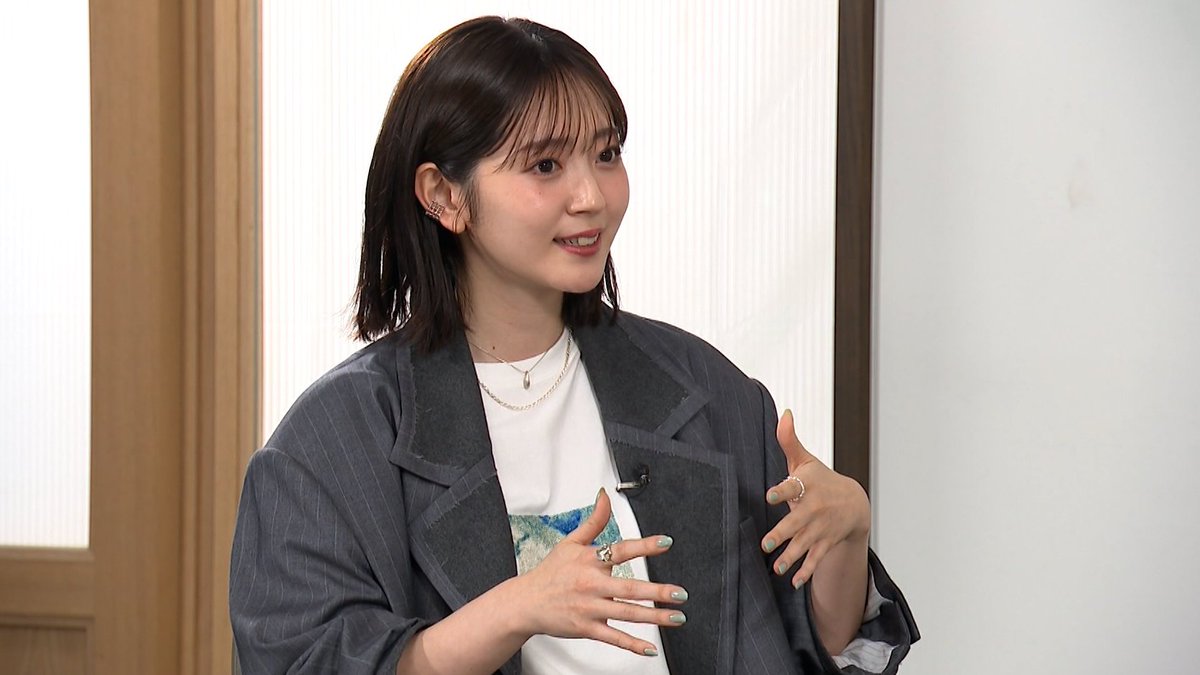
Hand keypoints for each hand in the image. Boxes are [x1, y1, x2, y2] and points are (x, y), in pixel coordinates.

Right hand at [513, 488, 687, 656]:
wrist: (525, 603)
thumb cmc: (550, 573)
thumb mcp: (570, 542)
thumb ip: (594, 520)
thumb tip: (605, 496)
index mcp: (590, 561)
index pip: (621, 550)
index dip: (645, 545)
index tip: (666, 542)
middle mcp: (591, 584)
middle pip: (629, 588)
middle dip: (657, 591)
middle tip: (680, 594)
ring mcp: (590, 608)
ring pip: (627, 614)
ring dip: (654, 617)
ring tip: (677, 617)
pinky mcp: (587, 628)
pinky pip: (613, 637)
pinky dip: (633, 644)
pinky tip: (650, 648)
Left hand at [761, 410, 870, 587]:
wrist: (854, 503)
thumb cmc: (821, 479)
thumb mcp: (807, 460)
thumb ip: (790, 440)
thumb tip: (784, 412)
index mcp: (808, 485)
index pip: (794, 486)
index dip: (782, 490)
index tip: (770, 495)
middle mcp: (815, 508)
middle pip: (797, 521)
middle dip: (783, 533)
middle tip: (766, 544)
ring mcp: (821, 527)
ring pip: (804, 544)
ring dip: (791, 557)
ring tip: (776, 568)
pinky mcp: (825, 543)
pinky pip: (816, 558)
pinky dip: (807, 571)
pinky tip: (793, 581)